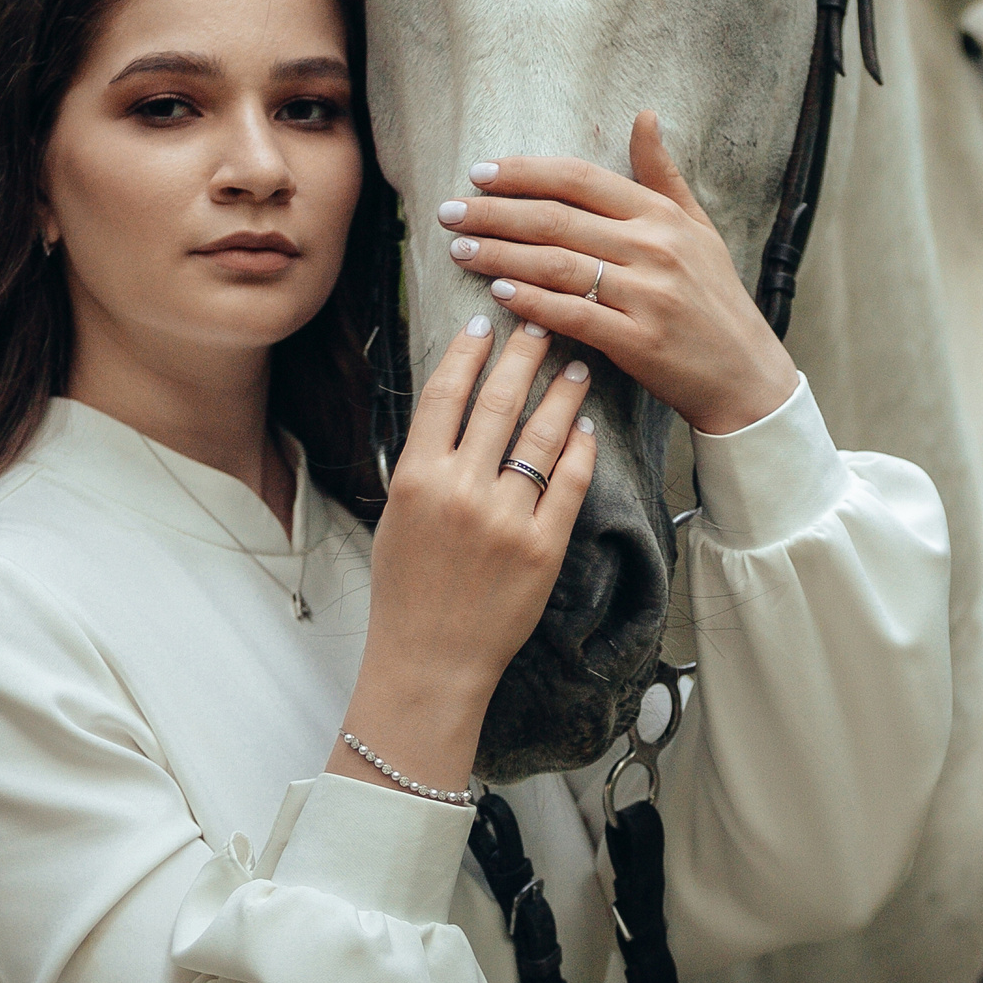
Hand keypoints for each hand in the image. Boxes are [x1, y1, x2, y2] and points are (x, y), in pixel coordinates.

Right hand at [328, 315, 596, 797]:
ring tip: (576, 366)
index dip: (466, 352)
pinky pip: (570, 483)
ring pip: (541, 436)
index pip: (444, 395)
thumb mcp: (396, 516)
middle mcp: (460, 491)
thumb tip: (451, 409)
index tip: (484, 322)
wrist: (429, 660)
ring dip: (561, 393)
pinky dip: (580, 449)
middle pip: (498, 403)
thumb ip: (423, 463)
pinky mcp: (543, 546)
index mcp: (417, 478)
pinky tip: (585, 427)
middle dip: (523, 355)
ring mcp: (505, 518)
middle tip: (541, 323)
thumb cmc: (407, 591)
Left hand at [438, 110, 798, 435]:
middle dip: (494, 213)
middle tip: (449, 212)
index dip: (525, 172)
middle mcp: (654, 249)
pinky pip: (572, 315)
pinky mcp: (638, 341)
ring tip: (460, 251)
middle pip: (557, 220)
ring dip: (501, 256)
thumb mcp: (698, 228)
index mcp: (661, 216)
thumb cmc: (715, 298)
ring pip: (557, 265)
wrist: (746, 374)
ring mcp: (646, 295)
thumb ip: (662, 174)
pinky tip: (498, 294)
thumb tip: (644, 115)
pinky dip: (531, 302)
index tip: (480, 173)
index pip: (581, 180)